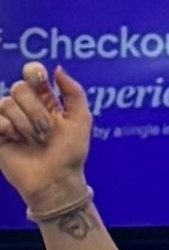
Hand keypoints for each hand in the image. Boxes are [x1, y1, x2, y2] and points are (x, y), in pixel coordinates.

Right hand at [0, 68, 92, 214]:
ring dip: (25, 123)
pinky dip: (8, 128)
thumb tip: (56, 69)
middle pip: (19, 87)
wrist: (55, 180)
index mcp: (46, 100)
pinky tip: (16, 141)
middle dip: (35, 109)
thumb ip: (73, 91)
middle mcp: (26, 107)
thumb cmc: (71, 153)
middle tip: (46, 130)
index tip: (41, 82)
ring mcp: (10, 120)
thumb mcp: (81, 119)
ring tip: (34, 140)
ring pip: (7, 102)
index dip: (33, 72)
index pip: (32, 73)